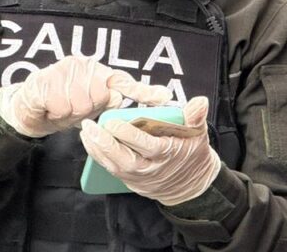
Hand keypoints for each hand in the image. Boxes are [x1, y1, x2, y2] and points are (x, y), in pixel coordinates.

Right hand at [0, 55, 172, 137]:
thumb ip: (106, 100)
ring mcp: (63, 69)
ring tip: (60, 105)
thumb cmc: (61, 105)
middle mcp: (82, 65)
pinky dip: (55, 112)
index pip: (123, 81)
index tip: (166, 96)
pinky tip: (49, 105)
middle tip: (73, 107)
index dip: (144, 91)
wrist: (28, 107)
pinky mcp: (45, 78)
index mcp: (96, 71)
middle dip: (87, 109)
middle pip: (99, 98)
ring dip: (69, 112)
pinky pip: (61, 106)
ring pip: (80, 105)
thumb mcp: (88, 105)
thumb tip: (121, 98)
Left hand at [80, 96, 220, 205]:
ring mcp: (139, 178)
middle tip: (90, 126)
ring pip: (114, 166)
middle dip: (105, 143)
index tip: (113, 122)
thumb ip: (195, 117)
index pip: (145, 145)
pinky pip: (112, 170)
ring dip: (97, 150)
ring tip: (86, 132)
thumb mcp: (198, 134)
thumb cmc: (192, 154)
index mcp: (167, 154)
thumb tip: (199, 101)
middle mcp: (150, 168)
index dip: (128, 135)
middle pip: (124, 159)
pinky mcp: (131, 181)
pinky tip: (90, 143)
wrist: (191, 186)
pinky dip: (99, 157)